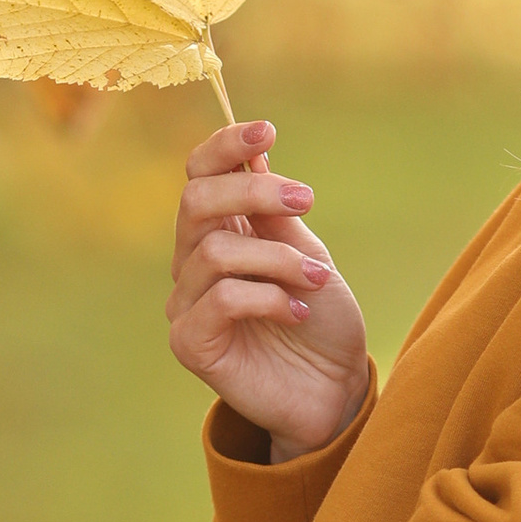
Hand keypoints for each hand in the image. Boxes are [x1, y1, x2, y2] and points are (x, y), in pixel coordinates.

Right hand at [167, 119, 369, 460]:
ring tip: (316, 281)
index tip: (266, 131)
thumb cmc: (321, 318)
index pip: (199, 174)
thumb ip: (275, 212)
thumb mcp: (307, 253)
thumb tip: (254, 158)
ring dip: (278, 259)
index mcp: (220, 232)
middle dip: (254, 193)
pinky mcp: (190, 342)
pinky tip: (297, 313)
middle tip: (307, 200)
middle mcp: (192, 263)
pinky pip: (219, 299)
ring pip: (215, 252)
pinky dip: (268, 297)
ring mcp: (186, 304)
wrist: (334, 390)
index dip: (225, 147)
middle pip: (196, 201)